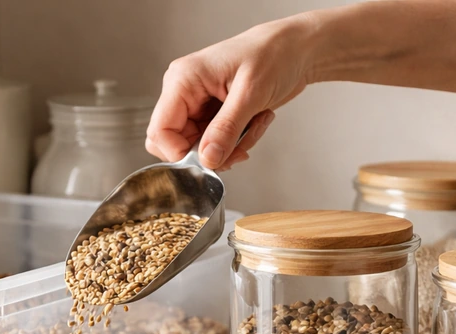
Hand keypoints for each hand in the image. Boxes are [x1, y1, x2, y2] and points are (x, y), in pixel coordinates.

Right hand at [145, 14, 318, 170]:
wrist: (295, 50)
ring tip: (255, 125)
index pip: (160, 131)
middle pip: (177, 144)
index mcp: (183, 79)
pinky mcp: (214, 114)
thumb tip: (208, 159)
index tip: (209, 160)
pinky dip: (239, 141)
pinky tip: (256, 122)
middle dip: (209, 153)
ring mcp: (199, 104)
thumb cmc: (273, 55)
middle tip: (237, 149)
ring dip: (230, 147)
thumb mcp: (250, 94)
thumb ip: (226, 129)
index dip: (181, 153)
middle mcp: (186, 92)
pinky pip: (217, 143)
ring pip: (200, 148)